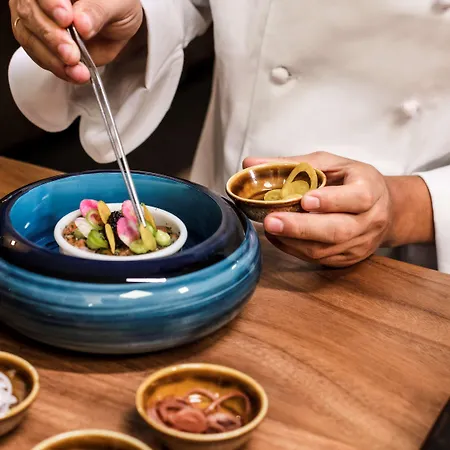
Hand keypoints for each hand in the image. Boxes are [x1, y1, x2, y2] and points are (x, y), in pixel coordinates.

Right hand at [9, 0, 143, 82]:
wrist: (118, 24)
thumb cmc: (115, 7)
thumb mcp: (115, 6)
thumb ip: (97, 11)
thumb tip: (82, 24)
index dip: (50, 4)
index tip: (66, 19)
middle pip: (30, 14)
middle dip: (52, 37)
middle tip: (72, 53)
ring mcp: (36, 18)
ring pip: (29, 37)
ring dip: (53, 58)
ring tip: (77, 70)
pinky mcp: (40, 42)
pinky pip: (39, 56)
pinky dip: (57, 68)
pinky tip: (73, 73)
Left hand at [244, 152, 433, 266]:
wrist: (385, 209)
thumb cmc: (352, 181)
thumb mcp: (330, 164)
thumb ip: (294, 164)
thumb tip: (250, 164)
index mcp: (371, 190)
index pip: (358, 198)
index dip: (332, 200)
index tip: (305, 200)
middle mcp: (370, 220)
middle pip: (337, 230)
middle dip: (301, 228)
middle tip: (271, 221)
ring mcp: (360, 244)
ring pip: (325, 249)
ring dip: (293, 240)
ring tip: (270, 228)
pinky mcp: (348, 258)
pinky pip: (319, 258)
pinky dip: (294, 249)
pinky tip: (278, 237)